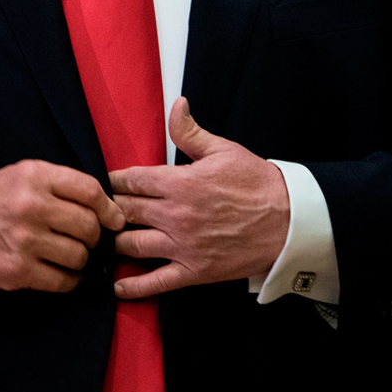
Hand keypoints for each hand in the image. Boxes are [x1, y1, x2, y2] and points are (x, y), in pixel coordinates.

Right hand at [0, 159, 123, 292]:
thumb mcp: (20, 176)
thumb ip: (59, 186)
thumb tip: (106, 210)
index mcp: (34, 176)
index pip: (90, 191)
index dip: (108, 209)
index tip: (113, 219)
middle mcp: (30, 205)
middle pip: (89, 227)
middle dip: (91, 237)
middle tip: (80, 239)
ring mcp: (24, 240)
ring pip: (79, 256)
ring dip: (78, 259)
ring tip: (64, 255)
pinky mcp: (18, 270)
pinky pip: (63, 280)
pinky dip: (67, 280)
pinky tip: (56, 272)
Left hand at [109, 98, 289, 298]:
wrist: (290, 221)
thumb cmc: (257, 184)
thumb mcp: (223, 150)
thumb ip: (190, 132)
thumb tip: (176, 105)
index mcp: (180, 183)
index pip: (130, 181)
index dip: (113, 181)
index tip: (105, 183)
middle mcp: (175, 215)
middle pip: (124, 211)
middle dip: (109, 209)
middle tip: (100, 210)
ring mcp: (183, 245)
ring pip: (131, 245)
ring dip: (115, 241)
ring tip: (105, 238)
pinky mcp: (194, 270)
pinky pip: (156, 282)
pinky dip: (133, 287)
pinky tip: (117, 286)